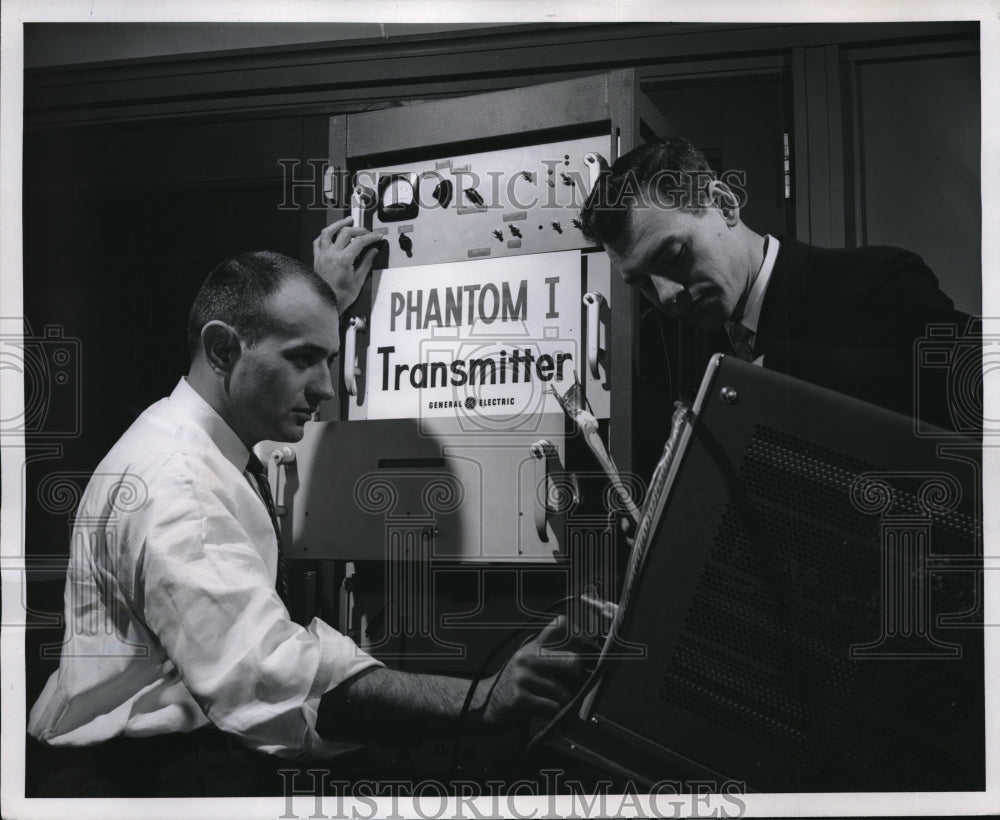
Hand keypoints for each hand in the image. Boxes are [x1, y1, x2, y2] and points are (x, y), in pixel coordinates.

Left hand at [312, 217, 382, 313]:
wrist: (325, 304)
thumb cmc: (339, 297)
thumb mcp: (358, 281)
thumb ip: (366, 263)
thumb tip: (372, 252)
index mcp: (343, 260)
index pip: (360, 241)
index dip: (371, 237)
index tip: (377, 236)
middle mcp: (331, 254)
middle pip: (346, 232)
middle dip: (359, 229)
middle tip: (367, 232)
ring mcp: (322, 255)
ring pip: (328, 232)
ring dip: (339, 224)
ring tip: (347, 220)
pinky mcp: (317, 258)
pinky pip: (318, 241)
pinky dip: (325, 235)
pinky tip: (331, 233)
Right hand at [477, 616, 586, 730]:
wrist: (486, 702)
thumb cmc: (514, 683)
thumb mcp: (528, 659)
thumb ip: (549, 651)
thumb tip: (578, 646)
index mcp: (533, 645)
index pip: (560, 625)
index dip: (580, 636)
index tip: (589, 649)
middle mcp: (528, 657)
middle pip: (572, 661)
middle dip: (578, 679)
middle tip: (574, 686)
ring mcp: (523, 676)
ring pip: (563, 692)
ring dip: (564, 703)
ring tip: (555, 704)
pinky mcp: (520, 697)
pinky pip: (552, 707)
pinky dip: (555, 714)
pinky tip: (547, 713)